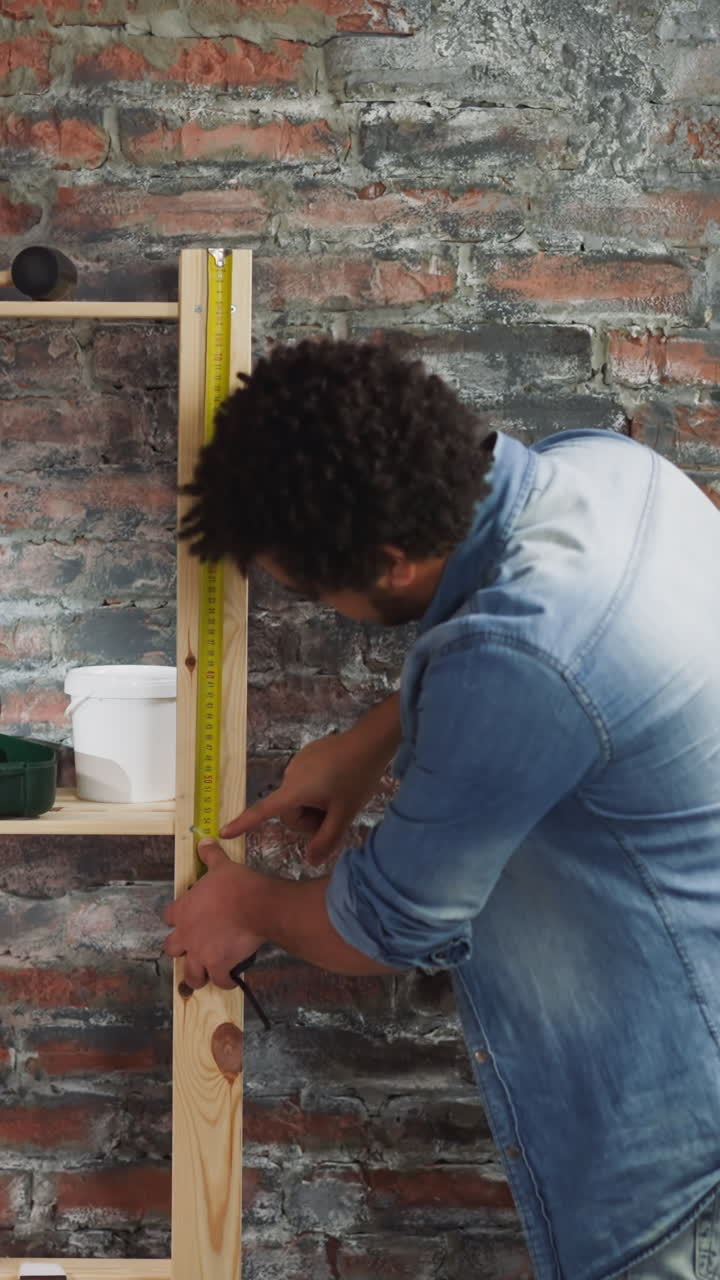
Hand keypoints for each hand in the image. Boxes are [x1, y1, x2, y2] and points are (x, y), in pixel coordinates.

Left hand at [163, 840, 264, 989]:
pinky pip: (218, 980)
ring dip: (197, 974)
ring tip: (206, 973)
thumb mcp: (221, 866)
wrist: (254, 905)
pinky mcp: (217, 966)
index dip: (175, 917)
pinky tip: (230, 980)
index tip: (185, 917)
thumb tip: (204, 841)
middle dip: (181, 950)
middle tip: (194, 948)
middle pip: (171, 948)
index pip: (168, 916)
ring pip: (190, 973)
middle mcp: (186, 935)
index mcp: (183, 910)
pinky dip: (224, 982)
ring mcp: (200, 953)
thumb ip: (210, 856)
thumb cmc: (235, 885)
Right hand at [221, 723, 391, 864]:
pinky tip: (340, 780)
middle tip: (335, 815)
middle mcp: (289, 775)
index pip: (263, 811)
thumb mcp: (345, 814)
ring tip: (340, 796)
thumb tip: (310, 860)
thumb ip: (327, 840)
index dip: (243, 823)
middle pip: (290, 811)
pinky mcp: (307, 754)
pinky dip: (318, 788)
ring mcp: (298, 762)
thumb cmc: (356, 778)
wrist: (370, 741)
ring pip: (300, 797)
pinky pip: (306, 781)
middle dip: (310, 818)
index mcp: (294, 790)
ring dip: (315, 804)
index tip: (222, 832)